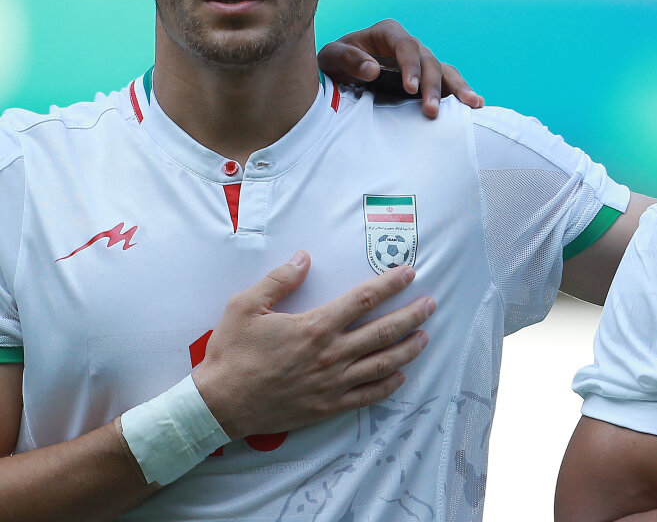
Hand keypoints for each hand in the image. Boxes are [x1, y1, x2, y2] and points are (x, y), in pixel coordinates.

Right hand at [192, 251, 435, 440]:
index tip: (409, 273)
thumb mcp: (246, 306)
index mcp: (315, 327)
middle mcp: (331, 355)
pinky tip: (401, 376)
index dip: (390, 284)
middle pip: (383, 331)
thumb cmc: (231, 353)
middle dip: (412, 315)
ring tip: (424, 336)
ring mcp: (332, 383)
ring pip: (382, 364)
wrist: (219, 404)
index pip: (363, 300)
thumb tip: (304, 258)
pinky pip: (367, 395)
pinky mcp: (327, 406)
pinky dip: (388, 385)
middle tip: (431, 303)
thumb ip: (278, 280)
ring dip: (408, 348)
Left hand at [318, 19, 483, 118]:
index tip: (410, 88)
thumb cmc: (334, 63)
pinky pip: (447, 84)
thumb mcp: (330, 57)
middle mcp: (409, 46)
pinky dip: (460, 94)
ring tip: (473, 104)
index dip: (411, 66)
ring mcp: (420, 62)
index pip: (406, 46)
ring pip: (444, 71)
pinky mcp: (426, 79)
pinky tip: (475, 106)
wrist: (337, 74)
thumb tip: (373, 69)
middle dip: (432, 86)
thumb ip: (348, 59)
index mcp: (388, 33)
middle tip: (431, 110)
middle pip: (429, 61)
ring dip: (457, 89)